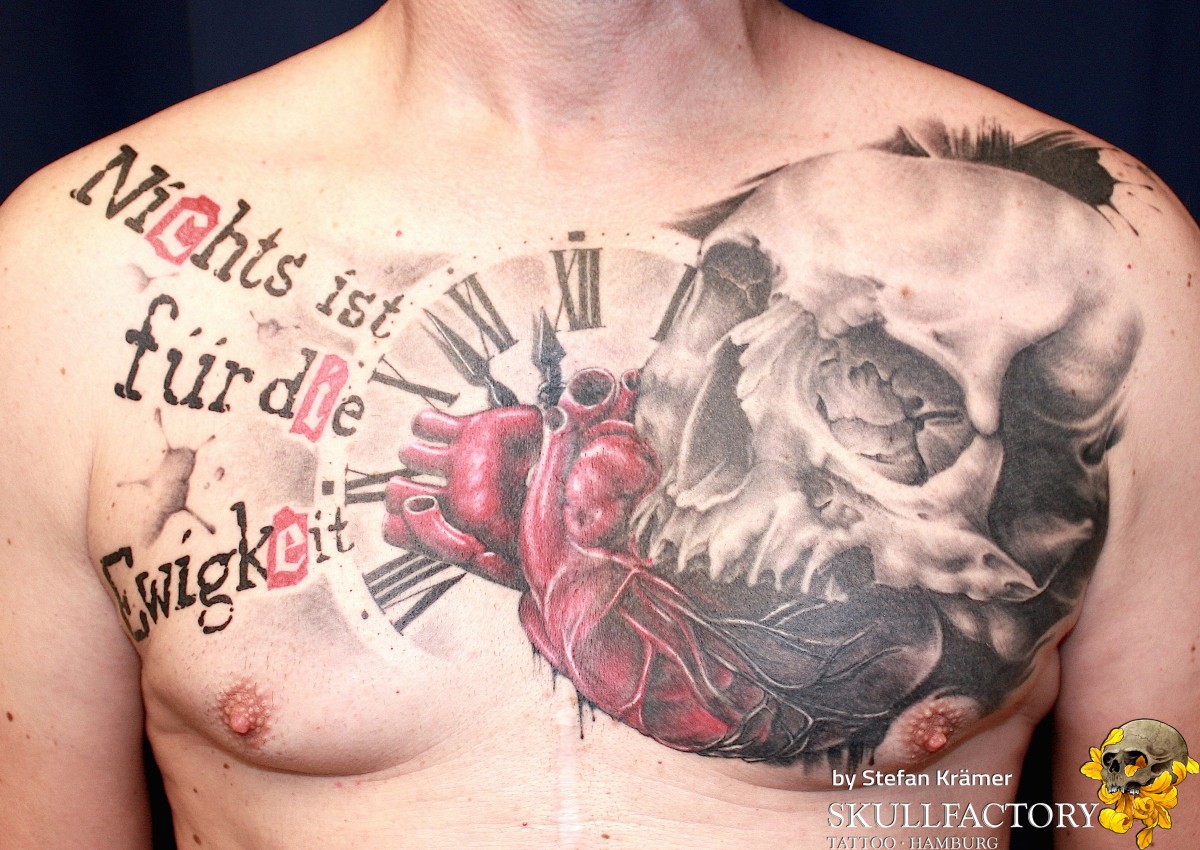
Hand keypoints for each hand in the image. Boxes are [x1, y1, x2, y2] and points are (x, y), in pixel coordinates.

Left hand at [384, 405, 541, 587]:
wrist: (577, 467)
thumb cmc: (551, 511)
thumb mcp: (522, 548)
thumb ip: (497, 563)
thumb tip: (481, 560)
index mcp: (459, 527)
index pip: (402, 531)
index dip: (410, 528)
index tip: (429, 516)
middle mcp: (453, 494)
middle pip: (396, 494)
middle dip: (402, 493)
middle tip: (427, 493)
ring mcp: (459, 461)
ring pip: (408, 454)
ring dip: (415, 454)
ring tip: (443, 460)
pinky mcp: (470, 430)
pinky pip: (426, 422)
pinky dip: (426, 423)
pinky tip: (445, 432)